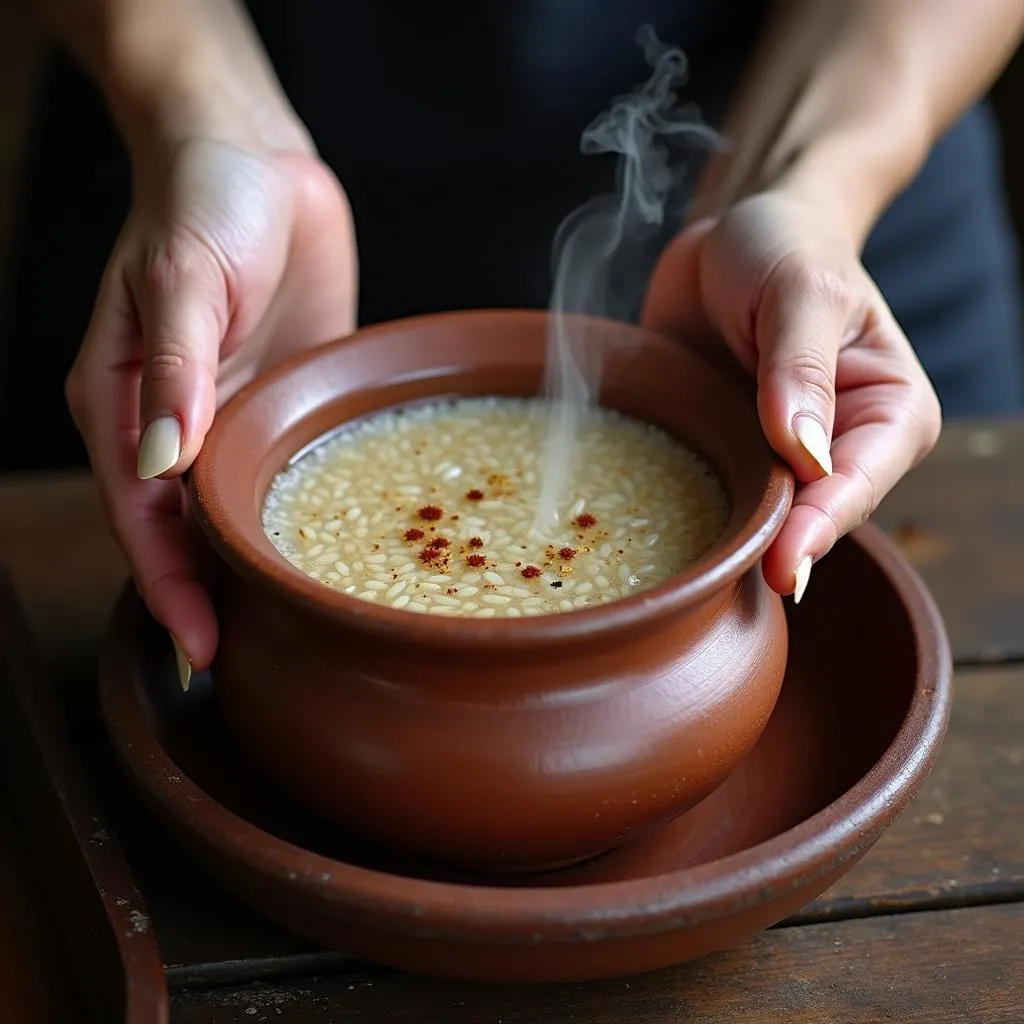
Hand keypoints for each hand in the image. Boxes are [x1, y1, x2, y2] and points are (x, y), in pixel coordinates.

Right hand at [65, 137, 356, 677]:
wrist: (255, 157)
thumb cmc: (200, 203)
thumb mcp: (182, 278)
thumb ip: (173, 369)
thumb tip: (162, 461)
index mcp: (127, 405)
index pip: (143, 521)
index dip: (170, 590)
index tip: (203, 652)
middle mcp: (177, 426)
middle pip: (187, 536)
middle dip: (213, 601)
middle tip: (255, 669)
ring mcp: (231, 420)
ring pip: (236, 516)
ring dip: (258, 570)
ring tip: (297, 633)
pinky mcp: (282, 403)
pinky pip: (285, 472)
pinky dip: (298, 516)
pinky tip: (332, 553)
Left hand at [641, 190, 940, 600]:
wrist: (731, 238)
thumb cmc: (785, 249)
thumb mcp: (800, 289)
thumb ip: (801, 366)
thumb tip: (803, 451)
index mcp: (887, 414)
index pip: (858, 484)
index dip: (820, 528)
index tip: (787, 568)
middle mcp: (841, 449)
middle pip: (810, 517)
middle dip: (772, 550)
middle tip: (729, 585)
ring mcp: (780, 460)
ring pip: (758, 519)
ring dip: (728, 543)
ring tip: (692, 578)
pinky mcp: (730, 457)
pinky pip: (712, 499)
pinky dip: (692, 518)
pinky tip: (661, 544)